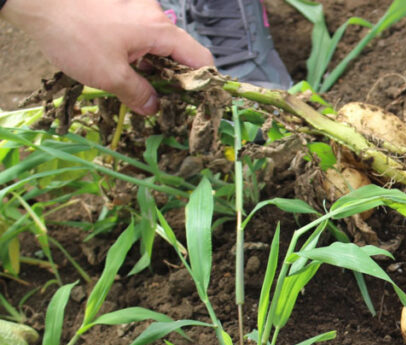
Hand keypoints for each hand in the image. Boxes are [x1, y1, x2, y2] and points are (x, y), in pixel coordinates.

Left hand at [2, 0, 213, 114]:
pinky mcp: (118, 8)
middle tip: (163, 102)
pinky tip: (121, 68)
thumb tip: (153, 107)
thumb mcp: (109, 75)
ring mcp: (136, 9)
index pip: (200, 59)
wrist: (36, 1)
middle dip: (174, 79)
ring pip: (156, 44)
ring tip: (138, 88)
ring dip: (152, 67)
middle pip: (179, 52)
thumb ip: (138, 94)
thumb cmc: (74, 35)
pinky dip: (137, 53)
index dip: (204, 83)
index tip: (196, 104)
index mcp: (160, 31)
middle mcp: (154, 16)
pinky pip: (138, 34)